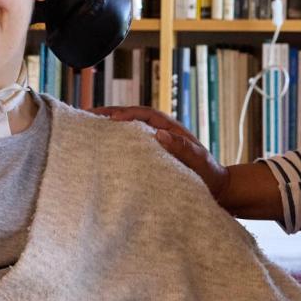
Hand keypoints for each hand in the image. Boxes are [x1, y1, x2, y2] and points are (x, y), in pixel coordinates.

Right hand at [94, 106, 227, 201]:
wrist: (217, 187)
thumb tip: (160, 134)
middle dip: (107, 114)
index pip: (144, 114)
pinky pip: (129, 142)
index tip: (110, 119)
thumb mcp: (199, 161)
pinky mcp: (150, 153)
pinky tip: (98, 146)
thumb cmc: (209, 174)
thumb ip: (183, 148)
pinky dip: (113, 140)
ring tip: (84, 127)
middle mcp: (159, 130)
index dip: (126, 114)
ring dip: (107, 126)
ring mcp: (153, 141)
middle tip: (84, 116)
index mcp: (170, 127)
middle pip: (129, 116)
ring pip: (126, 128)